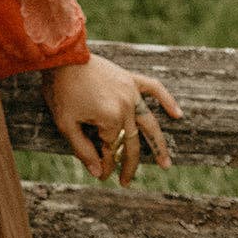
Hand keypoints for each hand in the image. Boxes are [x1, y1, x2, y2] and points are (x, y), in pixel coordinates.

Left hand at [41, 53, 182, 185]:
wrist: (61, 55)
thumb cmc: (60, 89)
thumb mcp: (66, 124)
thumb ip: (83, 151)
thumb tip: (99, 173)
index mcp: (110, 117)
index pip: (112, 149)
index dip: (106, 165)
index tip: (100, 176)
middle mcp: (126, 106)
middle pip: (130, 141)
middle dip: (127, 164)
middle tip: (124, 182)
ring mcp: (130, 91)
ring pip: (149, 123)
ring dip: (158, 145)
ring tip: (165, 165)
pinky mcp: (129, 78)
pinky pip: (153, 88)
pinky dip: (166, 100)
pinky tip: (177, 115)